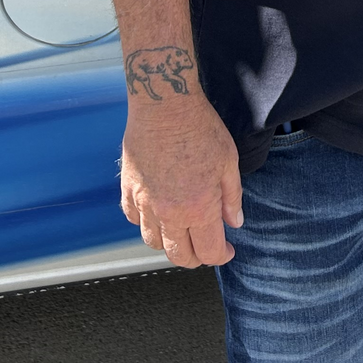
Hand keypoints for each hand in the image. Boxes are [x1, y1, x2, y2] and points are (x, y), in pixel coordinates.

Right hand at [119, 70, 243, 267]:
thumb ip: (232, 197)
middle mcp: (169, 213)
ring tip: (182, 232)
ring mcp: (145, 203)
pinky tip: (157, 212)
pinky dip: (146, 223)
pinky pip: (133, 220)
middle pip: (179, 256)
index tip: (227, 250)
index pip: (209, 252)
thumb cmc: (200, 128)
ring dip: (169, 243)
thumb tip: (234, 222)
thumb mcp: (228, 161)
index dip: (221, 256)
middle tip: (205, 247)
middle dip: (195, 258)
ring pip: (154, 242)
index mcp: (198, 208)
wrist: (165, 105)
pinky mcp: (128, 190)